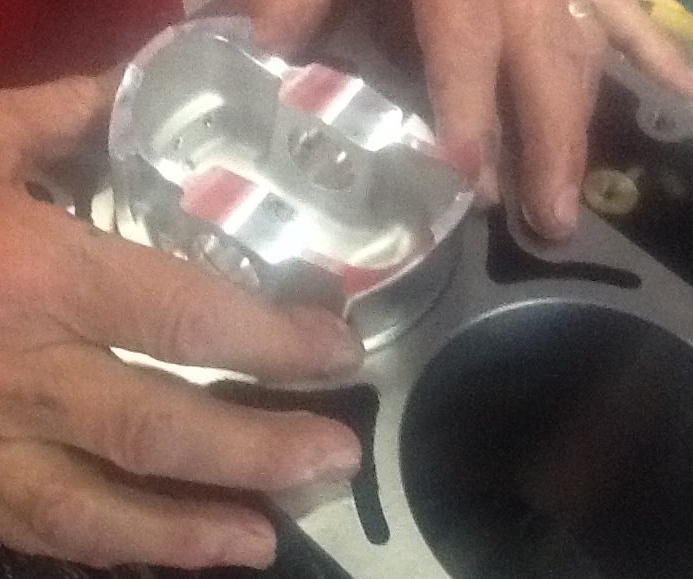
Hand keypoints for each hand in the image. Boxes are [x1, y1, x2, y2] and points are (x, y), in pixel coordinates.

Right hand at [0, 74, 361, 568]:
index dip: (269, 340)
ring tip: (263, 540)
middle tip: (333, 464)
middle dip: (256, 455)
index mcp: (22, 267)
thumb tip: (151, 88)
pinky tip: (157, 547)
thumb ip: (76, 115)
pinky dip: (104, 546)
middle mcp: (5, 365)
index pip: (176, 315)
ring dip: (187, 535)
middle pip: (152, 430)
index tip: (332, 353)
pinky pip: (29, 528)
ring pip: (92, 514)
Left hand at [414, 0, 692, 239]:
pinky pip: (625, 13)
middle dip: (548, 143)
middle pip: (547, 60)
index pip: (466, 43)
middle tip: (548, 219)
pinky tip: (683, 92)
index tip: (469, 177)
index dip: (469, 109)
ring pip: (587, 48)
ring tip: (572, 199)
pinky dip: (654, 52)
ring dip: (581, 125)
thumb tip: (267, 46)